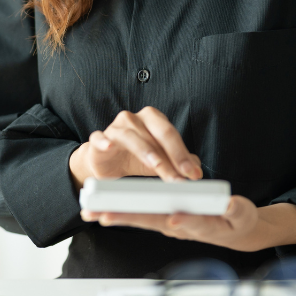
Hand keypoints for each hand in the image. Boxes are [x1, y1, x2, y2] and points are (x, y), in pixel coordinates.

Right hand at [68, 107, 202, 187]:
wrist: (106, 162)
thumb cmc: (135, 158)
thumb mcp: (160, 163)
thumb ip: (178, 163)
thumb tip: (197, 168)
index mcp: (153, 120)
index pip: (172, 135)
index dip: (183, 155)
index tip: (194, 175)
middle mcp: (135, 118)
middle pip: (157, 132)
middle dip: (171, 155)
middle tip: (180, 176)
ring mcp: (115, 127)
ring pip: (132, 136)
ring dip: (146, 151)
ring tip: (157, 166)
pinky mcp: (98, 138)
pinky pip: (99, 137)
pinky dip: (104, 141)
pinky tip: (109, 147)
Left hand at [80, 198, 295, 254]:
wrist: (235, 231)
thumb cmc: (238, 223)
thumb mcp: (243, 216)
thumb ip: (236, 210)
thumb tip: (229, 204)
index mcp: (201, 225)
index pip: (186, 222)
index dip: (178, 221)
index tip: (169, 218)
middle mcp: (180, 226)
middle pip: (152, 221)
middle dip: (128, 218)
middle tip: (104, 216)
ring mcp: (170, 223)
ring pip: (141, 218)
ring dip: (117, 215)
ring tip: (93, 213)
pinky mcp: (165, 217)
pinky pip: (141, 214)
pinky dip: (123, 211)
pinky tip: (104, 210)